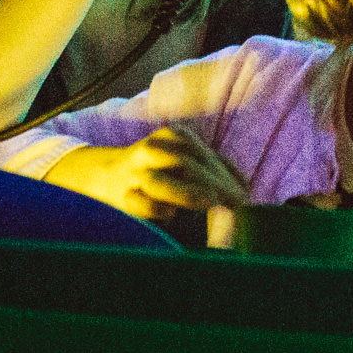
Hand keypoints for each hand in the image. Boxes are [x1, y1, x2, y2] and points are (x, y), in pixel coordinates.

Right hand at [47, 125, 247, 220]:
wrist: (106, 175)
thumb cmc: (159, 171)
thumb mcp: (184, 158)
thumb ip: (213, 166)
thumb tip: (246, 185)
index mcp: (172, 137)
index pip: (203, 155)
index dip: (227, 174)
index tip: (246, 194)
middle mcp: (152, 151)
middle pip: (185, 164)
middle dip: (213, 185)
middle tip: (235, 204)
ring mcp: (134, 173)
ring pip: (158, 181)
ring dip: (185, 193)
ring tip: (209, 202)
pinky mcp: (122, 196)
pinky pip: (139, 202)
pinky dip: (155, 208)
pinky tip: (171, 214)